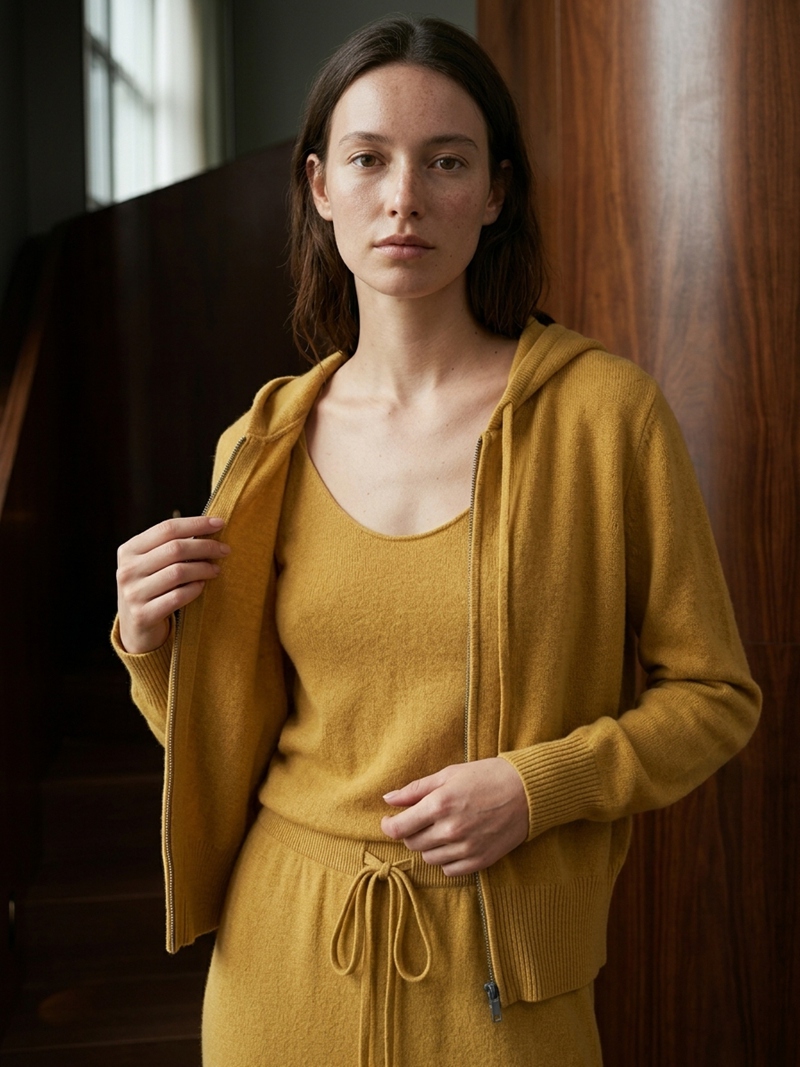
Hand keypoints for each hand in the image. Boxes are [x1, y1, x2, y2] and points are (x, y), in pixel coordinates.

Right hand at [116, 515, 229, 653]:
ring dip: (203, 568)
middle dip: (205, 546)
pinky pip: (177, 596)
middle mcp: (127, 570)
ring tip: (216, 569)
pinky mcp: (143, 615)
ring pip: (178, 572)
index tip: (220, 523)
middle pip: (175, 549)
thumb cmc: (152, 589)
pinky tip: (202, 586)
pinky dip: (194, 589)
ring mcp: (133, 593)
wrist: (136, 629)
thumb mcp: (153, 564)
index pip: (167, 529)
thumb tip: (210, 528)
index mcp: (129, 550)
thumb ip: (171, 547)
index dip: (196, 524)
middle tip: (225, 550)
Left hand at [380, 758, 528, 875]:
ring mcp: (466, 848)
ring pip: (430, 858)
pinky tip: (454, 843)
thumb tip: (388, 799)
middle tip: (420, 820)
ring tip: (441, 829)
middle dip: (410, 833)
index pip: (399, 828)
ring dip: (429, 846)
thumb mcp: (449, 774)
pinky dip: (446, 859)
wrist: (527, 792)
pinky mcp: (480, 860)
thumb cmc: (487, 776)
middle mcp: (451, 829)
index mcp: (440, 804)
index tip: (389, 822)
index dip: (389, 827)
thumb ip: (416, 789)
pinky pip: (450, 870)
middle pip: (413, 844)